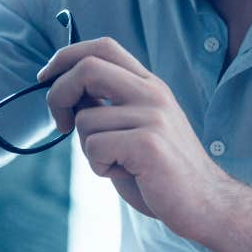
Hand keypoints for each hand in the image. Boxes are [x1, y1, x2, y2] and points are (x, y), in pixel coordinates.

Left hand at [36, 38, 235, 241]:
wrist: (205, 204)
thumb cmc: (161, 171)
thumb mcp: (134, 128)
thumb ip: (107, 107)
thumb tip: (64, 90)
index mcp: (149, 85)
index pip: (103, 47)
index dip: (66, 56)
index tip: (46, 77)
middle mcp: (152, 93)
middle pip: (87, 67)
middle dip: (58, 94)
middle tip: (60, 123)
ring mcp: (152, 116)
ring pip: (85, 120)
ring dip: (88, 149)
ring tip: (116, 163)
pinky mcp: (148, 143)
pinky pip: (95, 146)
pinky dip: (99, 166)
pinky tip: (124, 173)